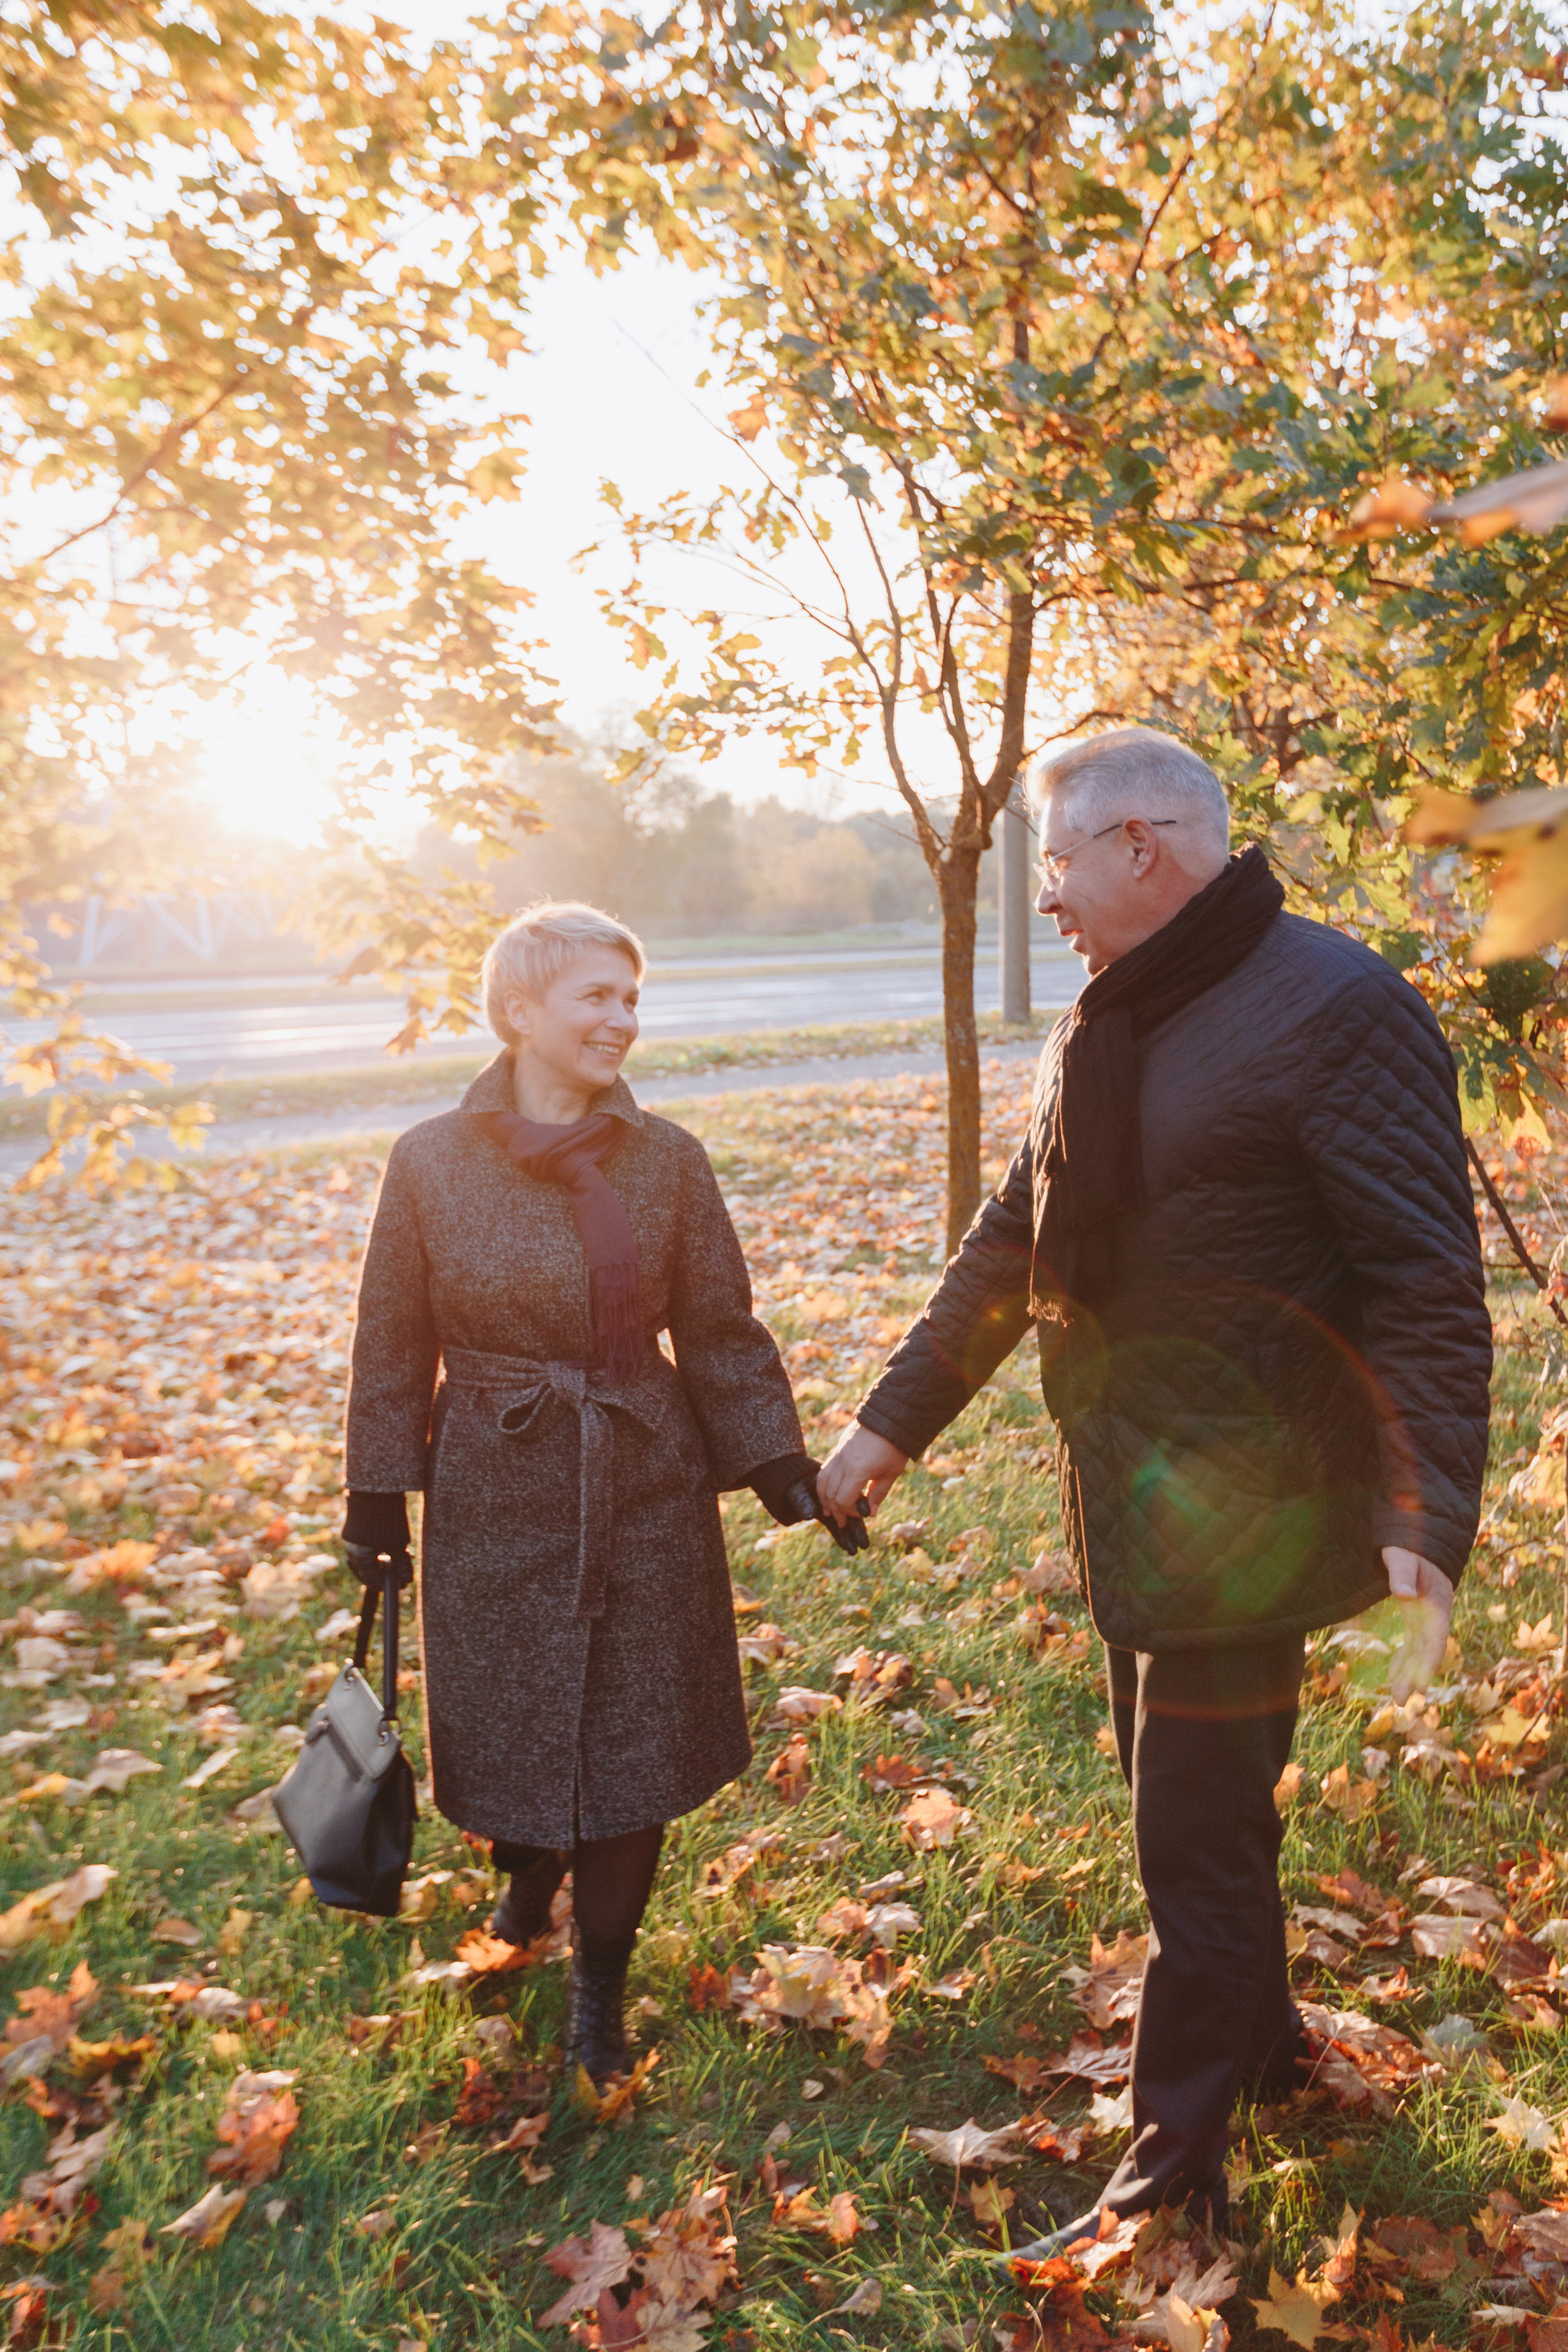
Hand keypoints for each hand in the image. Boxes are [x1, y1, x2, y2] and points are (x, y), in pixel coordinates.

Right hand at [341, 1491, 413, 1590]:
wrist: (374, 1492)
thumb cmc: (387, 1519)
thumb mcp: (398, 1545)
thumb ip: (402, 1565)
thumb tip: (407, 1580)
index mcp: (361, 1559)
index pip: (373, 1582)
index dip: (389, 1586)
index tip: (402, 1585)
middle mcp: (352, 1553)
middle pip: (368, 1574)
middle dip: (385, 1576)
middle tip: (402, 1574)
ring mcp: (351, 1544)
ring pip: (366, 1563)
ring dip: (381, 1566)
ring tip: (398, 1561)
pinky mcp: (354, 1535)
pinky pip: (363, 1553)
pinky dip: (376, 1556)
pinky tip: (388, 1551)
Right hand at [817, 1422, 908, 1524]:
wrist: (888, 1417)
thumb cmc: (894, 1446)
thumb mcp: (891, 1473)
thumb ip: (878, 1493)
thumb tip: (870, 1513)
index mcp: (857, 1470)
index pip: (844, 1500)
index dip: (850, 1512)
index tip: (862, 1514)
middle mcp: (843, 1463)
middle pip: (830, 1493)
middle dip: (836, 1510)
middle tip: (842, 1522)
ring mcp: (838, 1455)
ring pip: (822, 1481)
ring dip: (824, 1498)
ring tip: (829, 1511)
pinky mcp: (838, 1450)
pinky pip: (825, 1470)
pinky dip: (825, 1484)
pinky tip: (830, 1492)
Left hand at [1383, 1546, 1453, 1703]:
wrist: (1419, 1541)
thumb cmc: (1411, 1547)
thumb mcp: (1404, 1557)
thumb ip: (1403, 1574)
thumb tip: (1404, 1594)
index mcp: (1436, 1604)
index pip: (1435, 1640)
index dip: (1428, 1663)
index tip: (1421, 1685)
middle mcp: (1434, 1616)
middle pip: (1426, 1652)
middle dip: (1415, 1677)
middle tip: (1401, 1700)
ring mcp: (1425, 1619)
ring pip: (1418, 1652)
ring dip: (1409, 1674)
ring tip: (1398, 1699)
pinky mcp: (1415, 1618)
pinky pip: (1411, 1645)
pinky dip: (1403, 1661)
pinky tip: (1394, 1678)